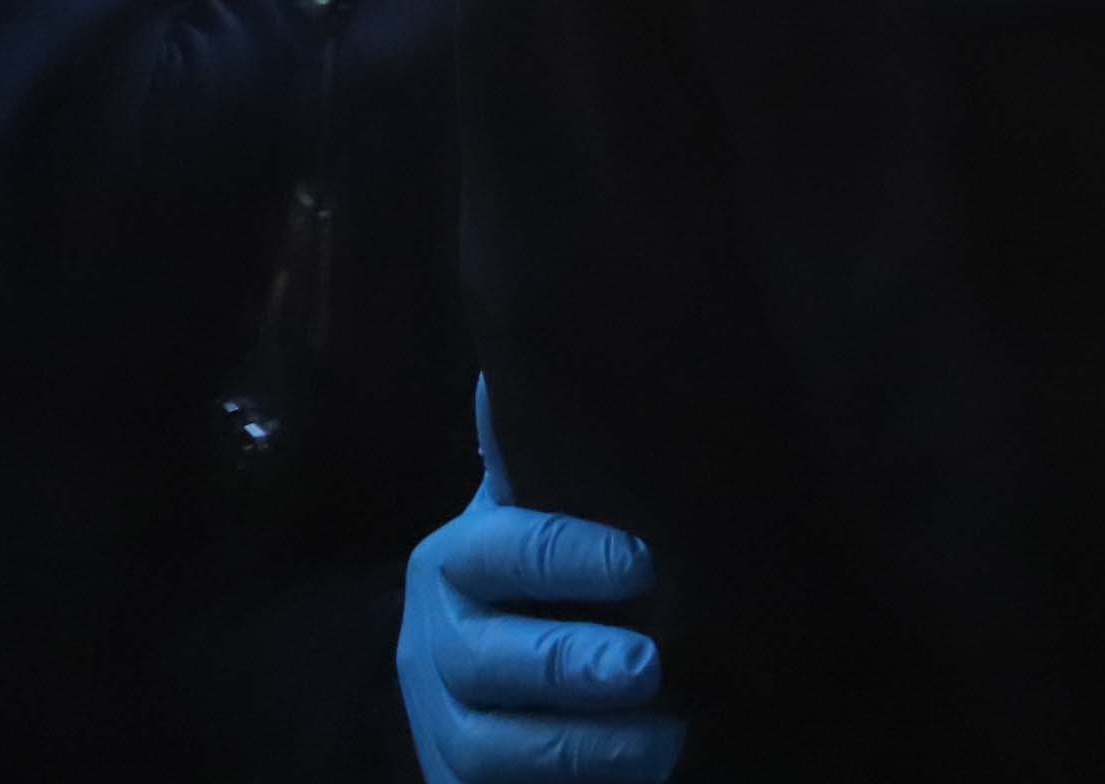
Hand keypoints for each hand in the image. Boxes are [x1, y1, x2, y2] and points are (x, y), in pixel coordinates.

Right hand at [400, 383, 679, 782]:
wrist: (483, 676)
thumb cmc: (533, 577)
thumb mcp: (529, 510)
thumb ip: (530, 452)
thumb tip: (513, 362)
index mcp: (456, 561)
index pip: (504, 553)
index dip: (569, 558)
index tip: (643, 562)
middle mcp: (436, 642)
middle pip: (493, 658)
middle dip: (571, 663)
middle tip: (649, 665)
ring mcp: (443, 723)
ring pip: (498, 744)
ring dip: (587, 744)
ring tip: (669, 735)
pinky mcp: (458, 782)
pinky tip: (648, 770)